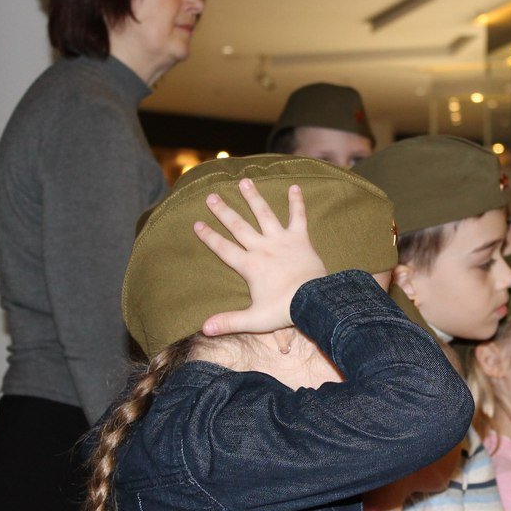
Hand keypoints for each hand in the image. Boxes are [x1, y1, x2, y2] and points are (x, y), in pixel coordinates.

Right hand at [193, 179, 326, 335]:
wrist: (313, 301)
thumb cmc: (284, 311)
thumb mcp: (254, 320)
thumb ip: (228, 322)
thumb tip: (204, 329)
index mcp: (249, 265)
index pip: (223, 249)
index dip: (209, 237)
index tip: (197, 224)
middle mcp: (262, 248)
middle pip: (238, 226)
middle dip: (223, 211)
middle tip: (211, 196)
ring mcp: (281, 240)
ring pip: (264, 214)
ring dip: (253, 197)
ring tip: (244, 181)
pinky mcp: (300, 238)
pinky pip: (298, 216)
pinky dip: (296, 202)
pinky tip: (294, 187)